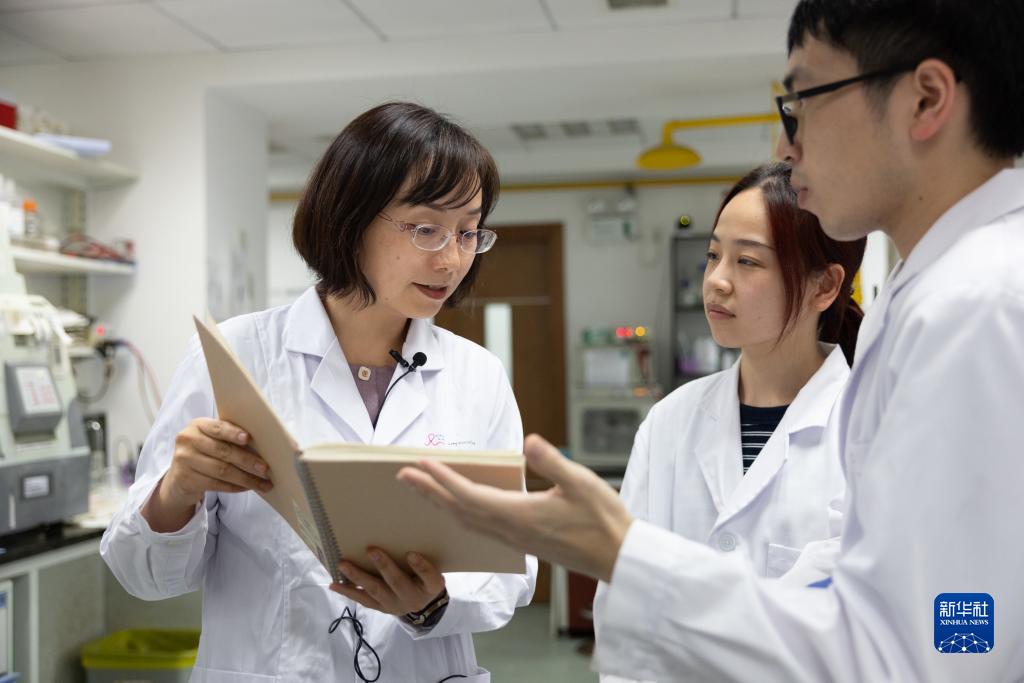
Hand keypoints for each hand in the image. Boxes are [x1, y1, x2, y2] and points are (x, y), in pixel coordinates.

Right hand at [143, 418, 272, 531]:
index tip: (249, 439)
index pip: (218, 427)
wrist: (179, 477)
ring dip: (246, 478)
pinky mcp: (185, 479)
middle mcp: (188, 440)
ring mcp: (184, 460)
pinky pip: (216, 484)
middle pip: (223, 451)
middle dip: (247, 461)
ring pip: (222, 470)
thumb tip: (263, 446)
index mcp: (198, 425)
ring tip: (262, 483)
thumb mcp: (211, 440)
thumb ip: (229, 437)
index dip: (233, 433)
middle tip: (266, 469)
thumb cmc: (205, 453)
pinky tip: (248, 487)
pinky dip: (235, 487)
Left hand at [330, 548, 446, 616]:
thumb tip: (403, 527)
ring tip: (344, 564)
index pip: (430, 577)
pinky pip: (363, 599)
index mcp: (432, 587)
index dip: (421, 567)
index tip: (412, 554)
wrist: (423, 603)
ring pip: (375, 590)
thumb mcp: (434, 568)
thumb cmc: (426, 576)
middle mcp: (413, 598)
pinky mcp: (381, 607)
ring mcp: (395, 605)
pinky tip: (334, 584)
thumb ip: (424, 556)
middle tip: (371, 550)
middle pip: (397, 582)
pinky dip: (348, 591)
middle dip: (384, 566)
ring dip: (358, 577)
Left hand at [397, 434, 632, 582]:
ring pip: (466, 521)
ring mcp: (514, 539)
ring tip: (421, 489)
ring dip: (440, 504)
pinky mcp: (521, 543)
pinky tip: (457, 510)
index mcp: (518, 514)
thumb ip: (553, 462)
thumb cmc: (603, 520)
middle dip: (429, 492)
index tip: (419, 464)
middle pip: (458, 510)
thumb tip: (529, 441)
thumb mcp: (582, 483)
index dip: (442, 479)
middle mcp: (509, 530)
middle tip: (402, 475)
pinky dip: (460, 515)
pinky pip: (479, 529)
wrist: (617, 559)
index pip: (468, 495)